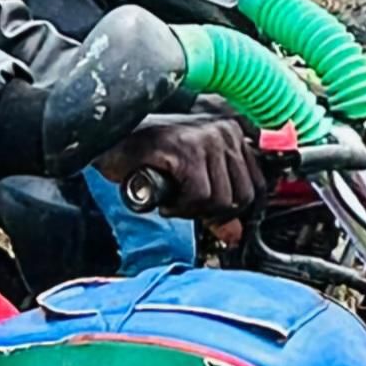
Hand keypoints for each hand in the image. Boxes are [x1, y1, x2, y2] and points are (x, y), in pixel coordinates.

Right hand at [103, 113, 266, 217]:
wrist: (108, 145)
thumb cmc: (144, 158)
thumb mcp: (190, 182)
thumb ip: (216, 205)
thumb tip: (235, 234)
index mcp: (231, 133)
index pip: (257, 185)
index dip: (235, 210)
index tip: (214, 216)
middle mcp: (224, 131)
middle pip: (243, 196)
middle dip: (213, 212)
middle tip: (185, 206)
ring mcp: (206, 138)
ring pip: (222, 199)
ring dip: (193, 210)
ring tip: (173, 200)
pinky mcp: (186, 149)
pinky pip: (199, 196)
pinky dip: (180, 207)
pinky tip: (165, 198)